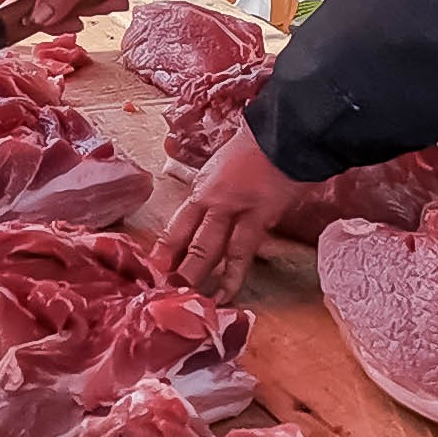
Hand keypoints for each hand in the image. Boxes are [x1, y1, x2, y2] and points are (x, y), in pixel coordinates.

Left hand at [154, 125, 302, 298]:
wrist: (285, 133)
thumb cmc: (255, 149)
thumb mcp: (223, 169)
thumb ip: (214, 195)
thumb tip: (207, 219)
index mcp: (203, 190)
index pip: (177, 226)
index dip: (164, 251)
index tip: (152, 272)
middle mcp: (214, 201)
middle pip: (191, 241)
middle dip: (177, 270)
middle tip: (164, 296)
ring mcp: (237, 210)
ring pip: (213, 251)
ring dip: (201, 277)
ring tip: (193, 302)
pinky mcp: (263, 217)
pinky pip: (244, 252)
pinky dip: (235, 275)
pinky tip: (229, 294)